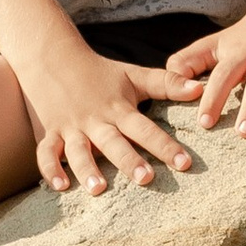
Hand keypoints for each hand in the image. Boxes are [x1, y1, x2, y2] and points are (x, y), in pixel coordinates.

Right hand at [23, 39, 199, 196]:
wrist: (51, 56)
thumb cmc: (99, 71)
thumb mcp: (133, 75)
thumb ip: (166, 83)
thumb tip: (199, 89)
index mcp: (118, 109)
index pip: (145, 129)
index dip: (165, 146)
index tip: (184, 163)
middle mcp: (95, 120)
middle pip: (113, 143)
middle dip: (129, 160)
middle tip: (146, 178)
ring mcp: (71, 128)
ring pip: (78, 151)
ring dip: (87, 169)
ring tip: (98, 189)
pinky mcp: (50, 132)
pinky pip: (46, 153)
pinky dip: (51, 169)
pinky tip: (60, 186)